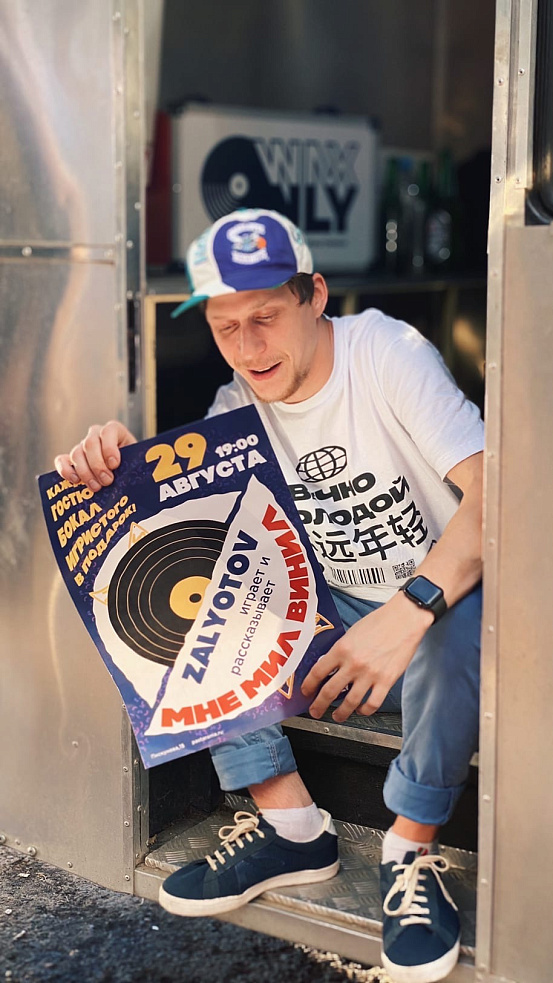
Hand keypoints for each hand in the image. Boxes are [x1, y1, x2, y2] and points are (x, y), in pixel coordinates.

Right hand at [54, 421, 136, 492]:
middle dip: (98, 465)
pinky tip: (75, 481)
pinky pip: (61, 460)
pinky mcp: (71, 458)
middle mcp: (96, 435)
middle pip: (90, 444)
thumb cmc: (131, 465)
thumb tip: (130, 475)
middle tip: (107, 481)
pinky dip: (65, 470)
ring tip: (96, 487)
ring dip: (85, 472)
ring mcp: (82, 446)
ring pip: (76, 453)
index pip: (108, 431)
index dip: (109, 448)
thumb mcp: (135, 462)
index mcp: (114, 430)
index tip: (115, 464)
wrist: (124, 471)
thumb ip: (132, 464)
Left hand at [301, 592, 433, 721]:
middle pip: (329, 692)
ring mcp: (370, 674)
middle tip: (315, 711)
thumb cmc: (380, 622)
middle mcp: (353, 664)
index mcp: (341, 649)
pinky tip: (361, 710)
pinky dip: (364, 711)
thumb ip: (340, 650)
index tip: (306, 692)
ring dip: (340, 713)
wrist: (404, 619)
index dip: (308, 685)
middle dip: (319, 705)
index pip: (317, 672)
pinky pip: (372, 704)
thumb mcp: (351, 632)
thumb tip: (329, 666)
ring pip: (350, 703)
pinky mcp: (386, 681)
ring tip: (337, 716)